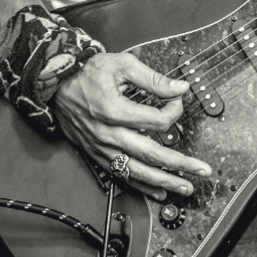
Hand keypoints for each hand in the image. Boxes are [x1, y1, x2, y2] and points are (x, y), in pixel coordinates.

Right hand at [50, 52, 212, 200]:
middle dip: (179, 164)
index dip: (174, 110)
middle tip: (201, 170)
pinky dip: (140, 186)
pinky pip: (121, 175)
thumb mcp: (122, 65)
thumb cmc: (88, 73)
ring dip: (163, 182)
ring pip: (136, 170)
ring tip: (184, 188)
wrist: (56, 86)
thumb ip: (153, 79)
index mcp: (115, 110)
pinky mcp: (97, 155)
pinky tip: (157, 192)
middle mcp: (108, 134)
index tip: (178, 99)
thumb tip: (180, 87)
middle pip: (150, 153)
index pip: (156, 120)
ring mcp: (101, 148)